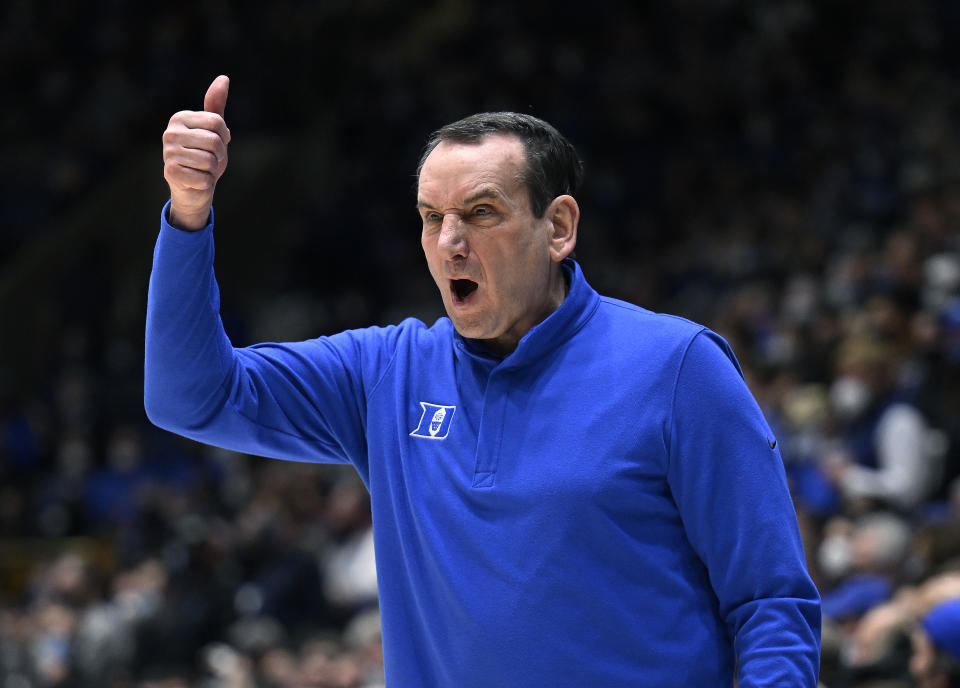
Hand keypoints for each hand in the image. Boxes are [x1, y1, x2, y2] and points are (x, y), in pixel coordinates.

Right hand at [162, 75, 230, 229]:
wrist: (193, 188)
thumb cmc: (205, 156)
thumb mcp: (213, 130)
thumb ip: (216, 105)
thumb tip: (224, 78)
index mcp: (180, 118)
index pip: (217, 122)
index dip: (224, 137)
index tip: (217, 144)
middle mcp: (170, 133)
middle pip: (214, 141)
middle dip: (220, 156)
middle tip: (211, 161)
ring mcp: (168, 153)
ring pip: (210, 161)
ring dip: (213, 170)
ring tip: (203, 170)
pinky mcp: (170, 172)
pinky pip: (204, 178)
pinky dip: (206, 183)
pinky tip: (196, 181)